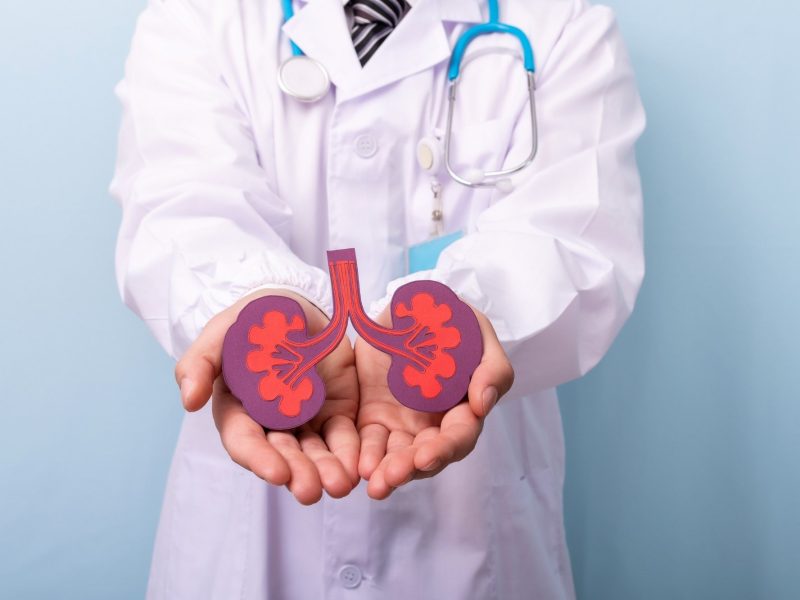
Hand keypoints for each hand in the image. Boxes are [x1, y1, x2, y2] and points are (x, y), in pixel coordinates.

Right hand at [175, 289, 359, 504]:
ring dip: (326, 471)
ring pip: (315, 453)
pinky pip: (344, 436)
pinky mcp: (336, 412)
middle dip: (297, 473)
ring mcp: (306, 421)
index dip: (258, 458)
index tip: (276, 473)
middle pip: (283, 455)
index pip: (245, 440)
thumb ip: (201, 363)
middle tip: (310, 491)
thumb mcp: (222, 333)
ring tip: (339, 485)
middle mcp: (271, 424)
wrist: (295, 305)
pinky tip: (359, 467)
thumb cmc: (251, 320)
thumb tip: (188, 401)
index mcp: (239, 410)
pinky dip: (350, 452)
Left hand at [355, 305, 513, 498]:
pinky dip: (365, 457)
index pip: (460, 436)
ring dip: (388, 473)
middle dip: (411, 468)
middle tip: (392, 476)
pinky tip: (357, 467)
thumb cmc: (452, 322)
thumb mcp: (479, 334)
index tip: (427, 456)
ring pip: (398, 457)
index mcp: (463, 407)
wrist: (410, 309)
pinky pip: (370, 443)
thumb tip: (483, 405)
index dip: (446, 448)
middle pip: (428, 456)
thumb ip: (492, 368)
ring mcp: (403, 424)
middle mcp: (434, 423)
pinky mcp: (374, 418)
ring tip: (374, 484)